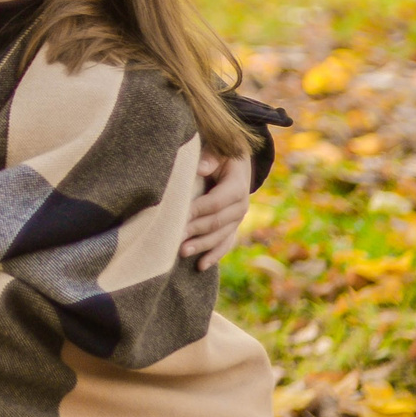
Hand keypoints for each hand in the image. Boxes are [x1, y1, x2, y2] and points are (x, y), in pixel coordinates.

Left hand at [183, 151, 250, 270]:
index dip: (197, 210)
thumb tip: (200, 168)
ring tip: (182, 252)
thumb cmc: (221, 154)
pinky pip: (225, 244)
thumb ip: (210, 157)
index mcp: (237, 186)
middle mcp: (241, 206)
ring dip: (202, 246)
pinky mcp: (232, 227)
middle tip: (174, 239)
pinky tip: (200, 266)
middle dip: (195, 231)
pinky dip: (214, 255)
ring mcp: (237, 219)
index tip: (178, 217)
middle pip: (217, 222)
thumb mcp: (218, 150)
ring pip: (220, 236)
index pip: (215, 202)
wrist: (237, 162)